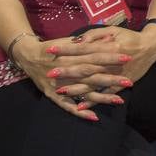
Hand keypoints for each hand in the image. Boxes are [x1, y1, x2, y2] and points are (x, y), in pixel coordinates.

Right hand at [12, 29, 132, 120]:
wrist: (27, 55)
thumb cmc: (53, 47)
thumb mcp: (70, 40)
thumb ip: (90, 41)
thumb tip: (112, 37)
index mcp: (71, 56)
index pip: (94, 56)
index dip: (110, 57)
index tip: (127, 57)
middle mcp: (66, 71)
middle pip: (91, 75)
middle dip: (110, 79)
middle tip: (128, 82)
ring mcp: (59, 85)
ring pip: (83, 92)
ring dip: (101, 97)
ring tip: (119, 100)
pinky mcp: (52, 95)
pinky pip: (67, 106)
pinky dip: (80, 113)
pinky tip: (94, 117)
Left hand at [50, 25, 155, 100]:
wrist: (152, 46)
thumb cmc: (130, 36)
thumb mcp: (113, 30)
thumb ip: (94, 35)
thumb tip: (78, 41)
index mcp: (108, 46)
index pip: (83, 48)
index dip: (66, 49)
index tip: (50, 50)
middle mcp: (111, 62)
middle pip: (85, 67)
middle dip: (67, 71)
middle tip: (50, 73)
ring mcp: (117, 75)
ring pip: (93, 83)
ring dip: (76, 88)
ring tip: (60, 90)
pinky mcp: (122, 84)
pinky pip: (106, 95)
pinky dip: (94, 101)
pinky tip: (80, 106)